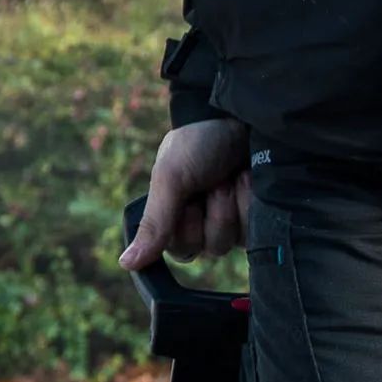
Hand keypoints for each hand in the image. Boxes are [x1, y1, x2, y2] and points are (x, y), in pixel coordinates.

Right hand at [121, 118, 250, 270]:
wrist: (239, 118)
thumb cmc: (198, 143)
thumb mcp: (171, 178)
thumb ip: (153, 223)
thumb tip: (126, 263)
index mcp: (174, 217)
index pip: (179, 249)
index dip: (187, 225)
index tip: (188, 199)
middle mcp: (202, 223)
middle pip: (210, 248)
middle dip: (214, 211)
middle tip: (212, 181)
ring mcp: (231, 221)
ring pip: (235, 241)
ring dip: (233, 203)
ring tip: (231, 176)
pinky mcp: (255, 218)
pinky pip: (256, 232)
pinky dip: (250, 203)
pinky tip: (248, 180)